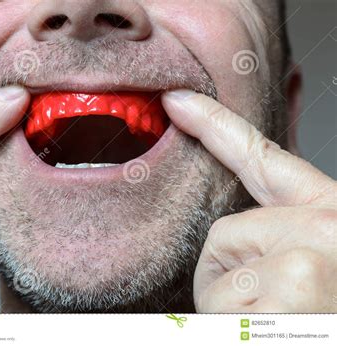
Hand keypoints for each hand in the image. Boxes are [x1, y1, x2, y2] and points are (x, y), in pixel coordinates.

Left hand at [162, 90, 336, 312]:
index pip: (261, 156)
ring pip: (216, 279)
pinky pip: (221, 310)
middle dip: (230, 280)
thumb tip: (230, 242)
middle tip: (278, 311)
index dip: (213, 124)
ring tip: (283, 325)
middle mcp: (328, 226)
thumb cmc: (328, 310)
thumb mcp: (318, 269)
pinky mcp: (298, 282)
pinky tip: (279, 332)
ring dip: (235, 316)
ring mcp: (313, 254)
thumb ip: (278, 242)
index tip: (177, 101)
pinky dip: (236, 332)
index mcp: (332, 216)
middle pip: (223, 235)